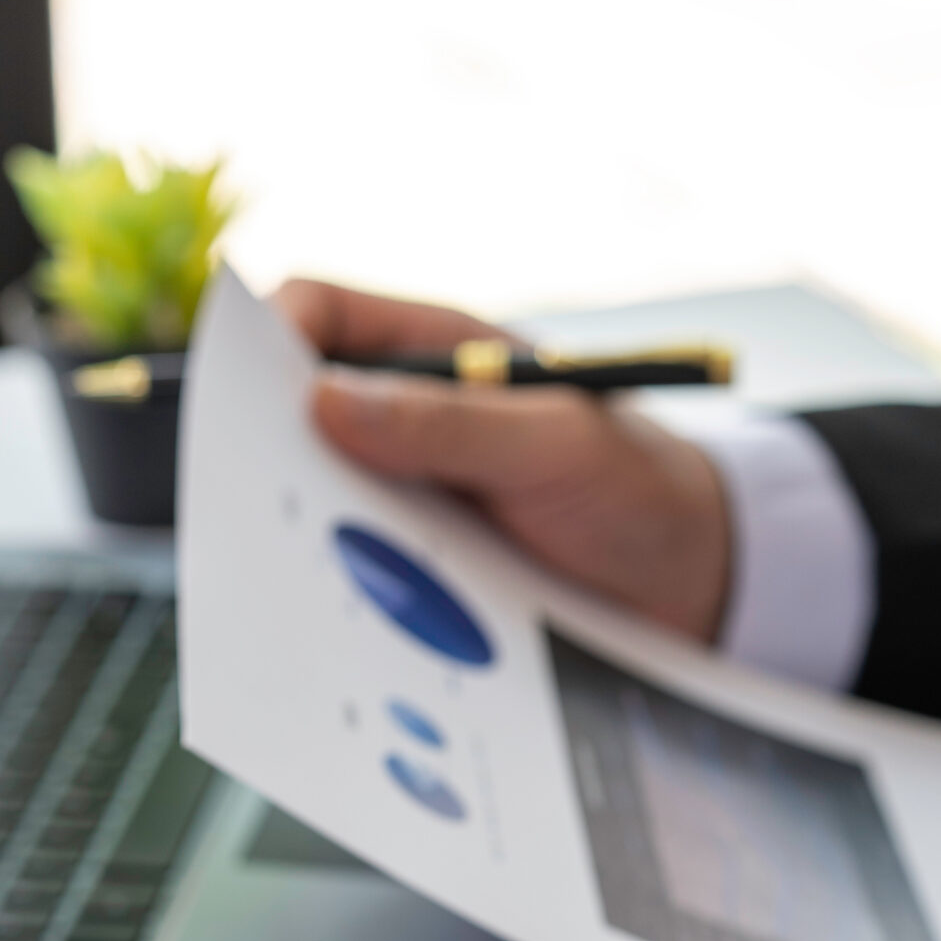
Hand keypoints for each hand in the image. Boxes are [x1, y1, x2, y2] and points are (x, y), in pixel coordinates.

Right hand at [271, 278, 732, 639]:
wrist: (696, 587)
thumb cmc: (639, 486)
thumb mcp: (557, 444)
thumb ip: (451, 424)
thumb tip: (327, 406)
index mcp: (436, 351)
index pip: (318, 316)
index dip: (268, 341)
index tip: (244, 398)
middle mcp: (408, 420)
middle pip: (297, 417)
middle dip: (267, 456)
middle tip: (256, 506)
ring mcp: (408, 497)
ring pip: (317, 506)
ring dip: (307, 539)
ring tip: (301, 577)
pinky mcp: (418, 570)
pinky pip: (357, 574)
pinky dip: (345, 596)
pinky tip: (346, 624)